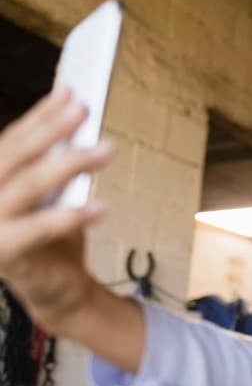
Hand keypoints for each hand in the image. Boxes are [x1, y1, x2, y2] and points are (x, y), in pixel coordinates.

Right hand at [0, 88, 113, 330]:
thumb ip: (51, 166)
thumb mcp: (52, 196)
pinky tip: (102, 206)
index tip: (69, 94)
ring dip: (70, 164)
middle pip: (13, 155)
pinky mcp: (3, 255)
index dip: (40, 116)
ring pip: (28, 185)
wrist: (55, 292)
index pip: (9, 141)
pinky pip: (39, 230)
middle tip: (84, 109)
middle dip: (51, 128)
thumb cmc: (53, 238)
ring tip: (107, 149)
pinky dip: (72, 216)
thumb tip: (73, 121)